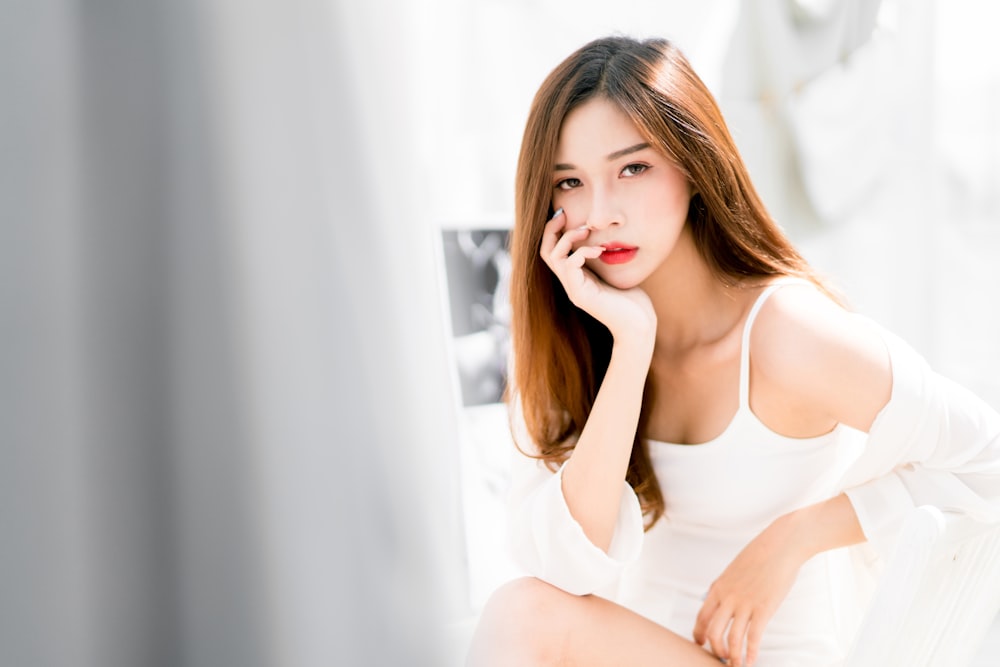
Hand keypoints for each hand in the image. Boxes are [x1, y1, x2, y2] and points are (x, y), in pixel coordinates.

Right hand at [539, 208, 655, 342]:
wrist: (639, 326)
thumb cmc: (633, 302)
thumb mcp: (616, 273)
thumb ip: (606, 258)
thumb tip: (606, 237)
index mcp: (577, 278)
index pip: (553, 251)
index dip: (555, 231)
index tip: (566, 214)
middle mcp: (570, 283)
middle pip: (545, 251)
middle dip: (551, 229)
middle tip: (564, 213)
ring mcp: (573, 290)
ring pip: (553, 257)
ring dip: (568, 238)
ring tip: (586, 230)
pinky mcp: (580, 295)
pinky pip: (569, 266)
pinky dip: (582, 252)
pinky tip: (599, 250)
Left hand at [692, 522, 803, 666]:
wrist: (781, 545)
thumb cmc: (760, 555)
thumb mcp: (734, 569)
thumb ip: (726, 585)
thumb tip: (721, 597)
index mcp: (718, 588)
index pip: (702, 616)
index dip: (699, 633)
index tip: (700, 642)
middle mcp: (728, 598)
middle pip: (712, 631)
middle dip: (714, 648)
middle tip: (719, 657)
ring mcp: (745, 604)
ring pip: (732, 638)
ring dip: (732, 656)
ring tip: (735, 665)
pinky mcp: (763, 609)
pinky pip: (753, 637)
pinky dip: (751, 653)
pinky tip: (751, 662)